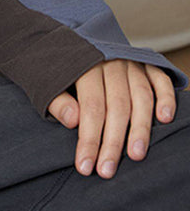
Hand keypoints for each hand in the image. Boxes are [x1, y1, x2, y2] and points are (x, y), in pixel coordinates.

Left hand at [47, 59, 176, 178]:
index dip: (89, 139)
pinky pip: (160, 80)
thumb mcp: (44, 80)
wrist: (68, 40)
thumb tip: (73, 121)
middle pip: (116, 107)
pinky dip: (166, 98)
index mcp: (85, 66)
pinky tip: (165, 118)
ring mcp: (131, 62)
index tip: (86, 167)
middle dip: (113, 142)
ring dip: (140, 128)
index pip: (91, 108)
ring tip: (136, 155)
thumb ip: (57, 101)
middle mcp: (111, 64)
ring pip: (141, 97)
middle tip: (108, 170)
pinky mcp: (146, 63)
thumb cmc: (56, 68)